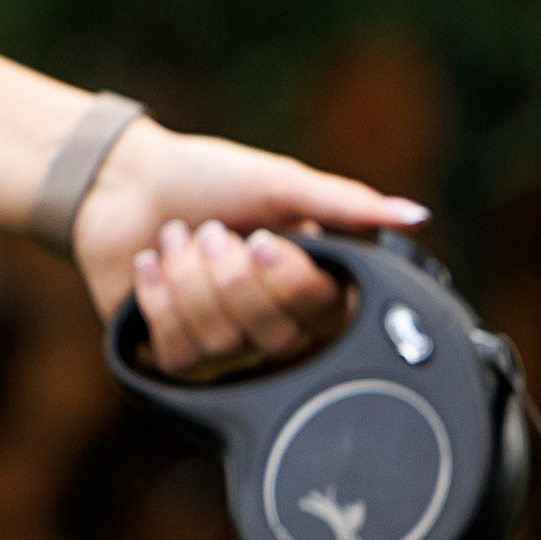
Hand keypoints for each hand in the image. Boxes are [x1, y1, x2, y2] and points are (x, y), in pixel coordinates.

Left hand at [71, 115, 428, 375]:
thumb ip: (347, 204)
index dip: (284, 277)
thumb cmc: (209, 179)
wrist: (123, 183)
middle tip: (212, 231)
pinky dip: (159, 299)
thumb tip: (417, 215)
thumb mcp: (282, 183)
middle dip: (227, 273)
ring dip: (188, 278)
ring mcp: (232, 351)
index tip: (261, 236)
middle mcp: (280, 328)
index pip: (318, 310)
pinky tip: (152, 266)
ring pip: (221, 343)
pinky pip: (180, 355)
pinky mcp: (182, 360)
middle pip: (270, 334)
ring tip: (177, 239)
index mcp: (313, 289)